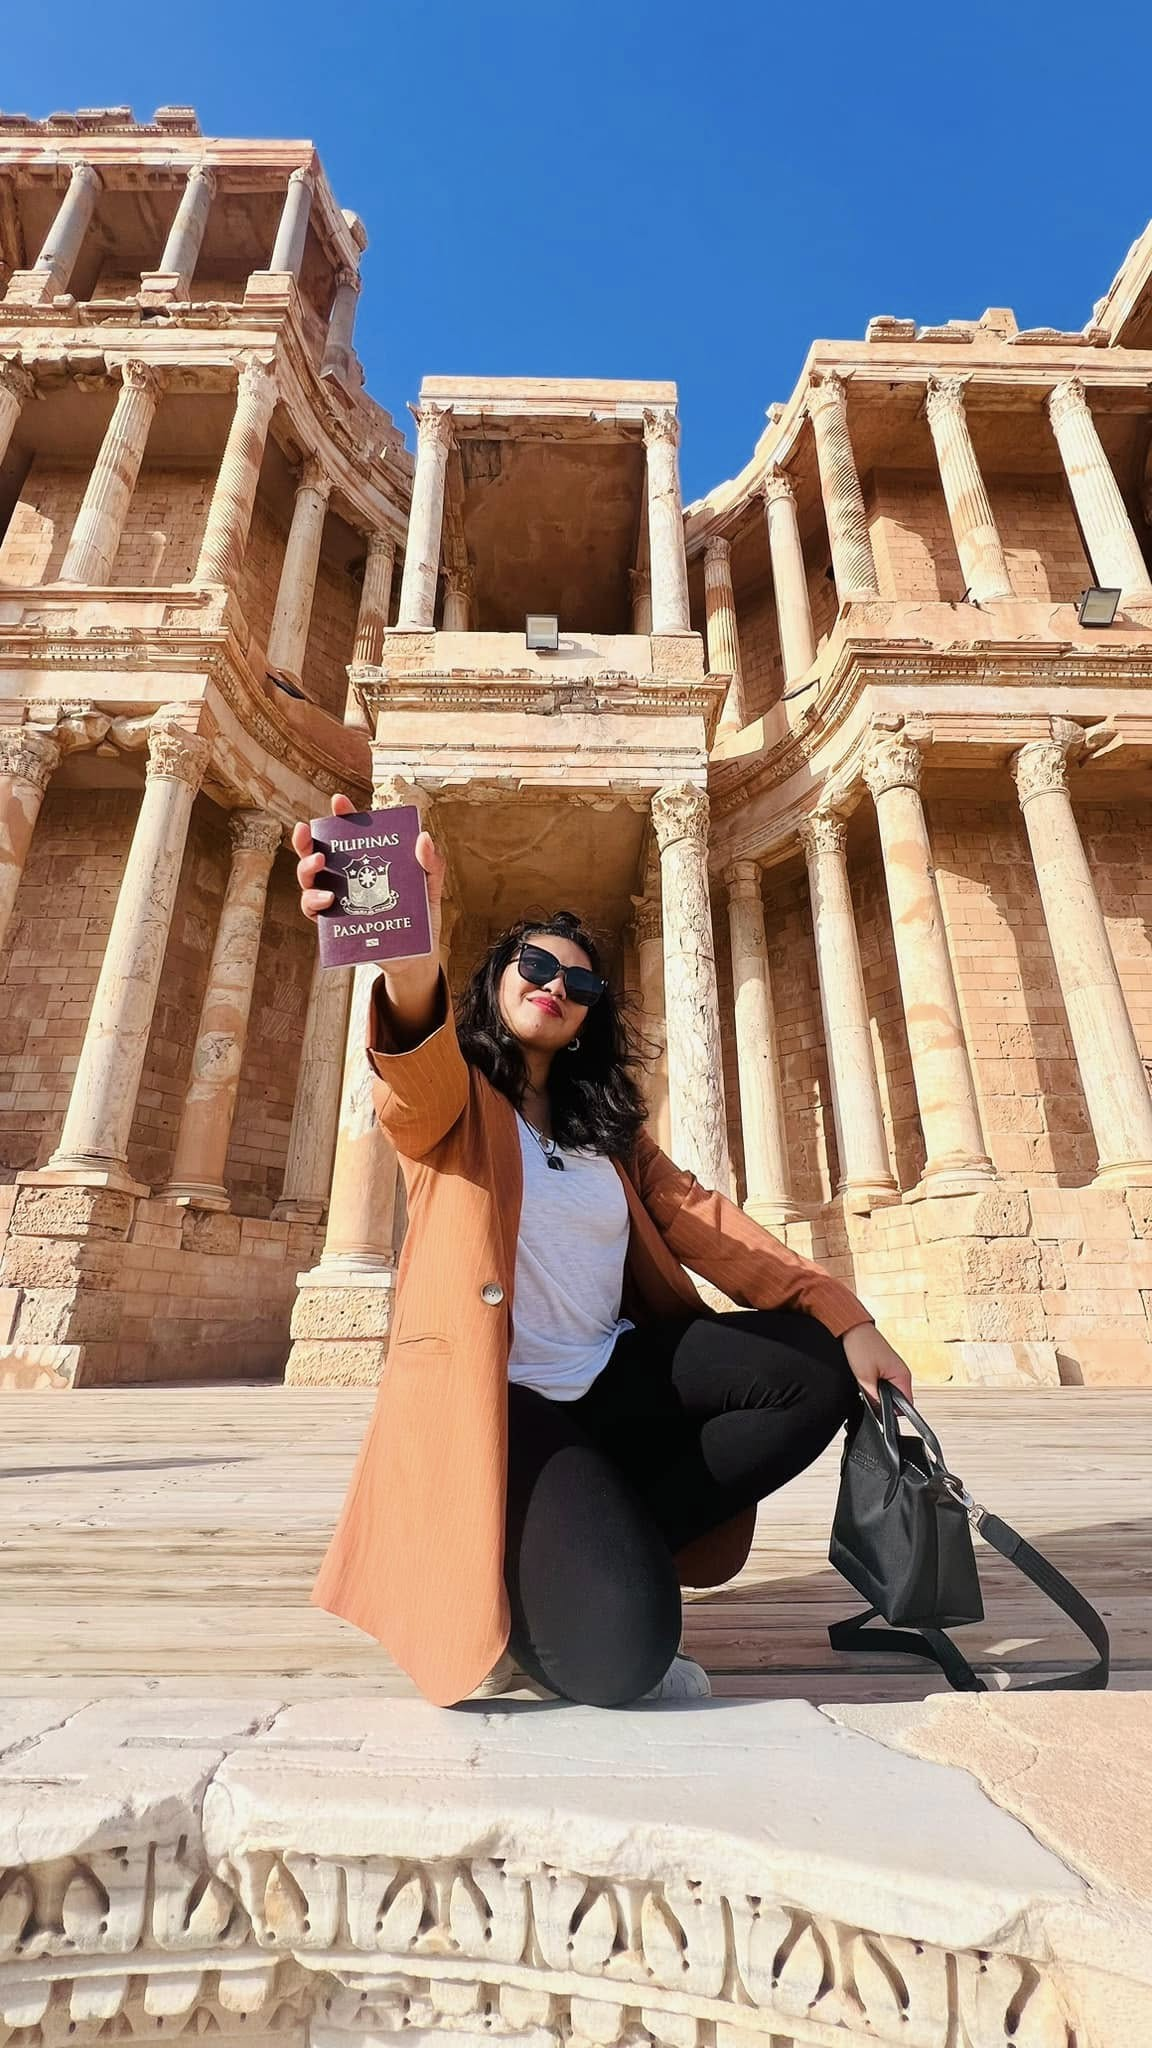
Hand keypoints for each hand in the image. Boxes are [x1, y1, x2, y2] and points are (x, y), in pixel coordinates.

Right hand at [291, 792, 447, 966]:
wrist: (417, 957)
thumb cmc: (421, 916)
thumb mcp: (431, 886)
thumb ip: (431, 863)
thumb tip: (423, 837)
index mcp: (367, 862)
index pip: (350, 834)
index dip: (342, 816)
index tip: (338, 801)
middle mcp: (345, 878)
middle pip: (316, 854)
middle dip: (306, 841)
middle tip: (307, 832)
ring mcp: (336, 900)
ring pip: (308, 880)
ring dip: (306, 869)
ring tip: (319, 864)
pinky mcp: (333, 925)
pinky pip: (312, 911)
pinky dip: (313, 902)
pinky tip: (328, 899)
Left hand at [841, 1323, 913, 1408]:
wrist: (851, 1329)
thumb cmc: (861, 1346)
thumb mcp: (865, 1378)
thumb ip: (874, 1398)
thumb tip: (879, 1412)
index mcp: (902, 1376)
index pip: (906, 1405)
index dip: (892, 1412)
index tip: (880, 1412)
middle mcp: (901, 1373)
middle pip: (897, 1400)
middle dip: (882, 1402)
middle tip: (868, 1394)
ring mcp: (894, 1369)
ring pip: (888, 1391)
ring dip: (877, 1393)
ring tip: (865, 1383)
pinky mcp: (886, 1366)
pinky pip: (883, 1382)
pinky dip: (874, 1384)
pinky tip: (865, 1379)